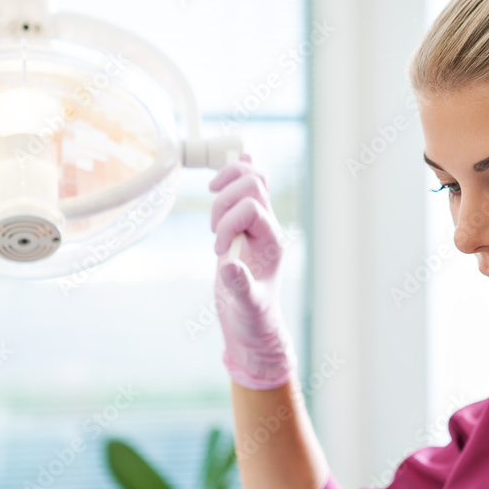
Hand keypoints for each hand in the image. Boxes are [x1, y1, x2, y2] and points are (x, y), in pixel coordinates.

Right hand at [209, 154, 296, 389]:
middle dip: (225, 201)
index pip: (252, 208)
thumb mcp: (246, 307)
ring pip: (250, 178)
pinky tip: (232, 165)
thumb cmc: (253, 318)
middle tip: (215, 233)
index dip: (229, 223)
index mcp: (273, 243)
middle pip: (254, 183)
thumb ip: (240, 287)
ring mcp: (257, 223)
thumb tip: (229, 266)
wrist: (253, 323)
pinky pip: (246, 187)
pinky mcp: (244, 224)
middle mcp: (269, 227)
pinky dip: (237, 172)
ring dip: (224, 190)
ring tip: (214, 223)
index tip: (219, 251)